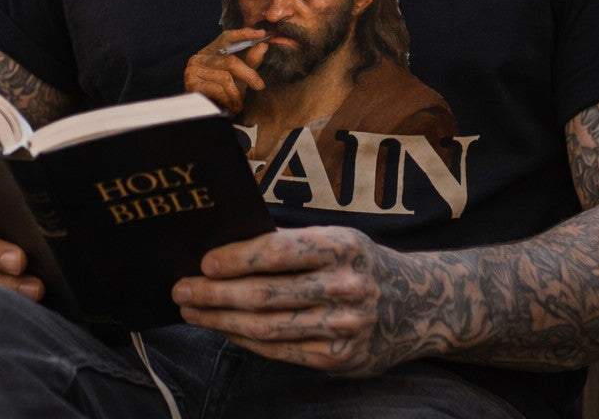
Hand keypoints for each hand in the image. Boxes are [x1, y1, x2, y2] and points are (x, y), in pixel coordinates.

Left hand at [171, 226, 413, 375]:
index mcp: (342, 246)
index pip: (278, 251)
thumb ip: (289, 242)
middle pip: (265, 294)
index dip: (236, 258)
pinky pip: (280, 351)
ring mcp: (344, 327)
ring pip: (267, 326)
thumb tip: (226, 245)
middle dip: (215, 293)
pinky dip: (245, 340)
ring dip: (221, 319)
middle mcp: (346, 286)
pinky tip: (224, 329)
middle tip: (182, 289)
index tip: (203, 261)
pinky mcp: (340, 360)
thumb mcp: (337, 238)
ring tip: (192, 310)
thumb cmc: (359, 262)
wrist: (416, 304)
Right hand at [184, 27, 268, 113]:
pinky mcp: (191, 83)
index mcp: (212, 50)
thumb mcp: (239, 76)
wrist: (206, 115)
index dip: (244, 34)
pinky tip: (230, 107)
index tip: (261, 33)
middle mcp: (200, 56)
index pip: (227, 37)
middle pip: (231, 61)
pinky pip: (217, 89)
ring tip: (239, 103)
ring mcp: (194, 69)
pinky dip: (227, 100)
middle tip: (259, 85)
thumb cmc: (224, 94)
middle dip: (248, 75)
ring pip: (225, 78)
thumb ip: (250, 61)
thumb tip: (264, 46)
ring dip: (236, 94)